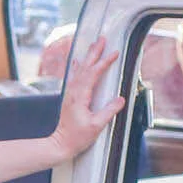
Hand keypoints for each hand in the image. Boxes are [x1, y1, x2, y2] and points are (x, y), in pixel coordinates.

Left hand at [50, 36, 124, 161]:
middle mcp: (74, 92)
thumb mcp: (96, 126)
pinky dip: (78, 66)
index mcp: (80, 96)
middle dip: (94, 52)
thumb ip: (109, 111)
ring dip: (88, 56)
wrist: (60, 143)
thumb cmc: (77, 137)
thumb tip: (121, 99)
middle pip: (85, 67)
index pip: (93, 74)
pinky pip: (74, 76)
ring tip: (94, 45)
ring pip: (80, 70)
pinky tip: (77, 61)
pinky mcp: (70, 97)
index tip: (114, 53)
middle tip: (102, 39)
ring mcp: (70, 93)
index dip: (104, 62)